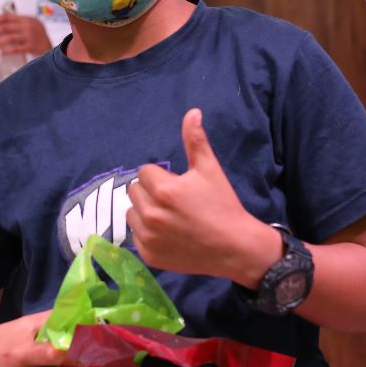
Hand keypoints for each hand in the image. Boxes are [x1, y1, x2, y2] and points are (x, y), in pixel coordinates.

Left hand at [0, 13, 51, 55]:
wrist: (50, 48)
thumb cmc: (38, 37)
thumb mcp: (31, 25)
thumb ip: (17, 23)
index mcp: (27, 19)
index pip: (7, 17)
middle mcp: (28, 26)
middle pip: (6, 26)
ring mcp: (30, 36)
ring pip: (9, 37)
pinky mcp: (31, 46)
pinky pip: (15, 48)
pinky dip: (5, 51)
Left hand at [127, 108, 278, 281]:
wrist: (234, 247)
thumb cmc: (222, 205)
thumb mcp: (210, 169)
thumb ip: (195, 140)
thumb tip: (192, 111)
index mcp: (164, 190)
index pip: (145, 172)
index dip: (162, 177)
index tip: (179, 187)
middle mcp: (151, 214)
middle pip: (135, 191)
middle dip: (151, 192)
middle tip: (175, 202)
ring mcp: (148, 237)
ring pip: (131, 213)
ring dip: (145, 211)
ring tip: (169, 217)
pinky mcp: (148, 255)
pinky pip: (135, 236)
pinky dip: (147, 233)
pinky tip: (168, 234)